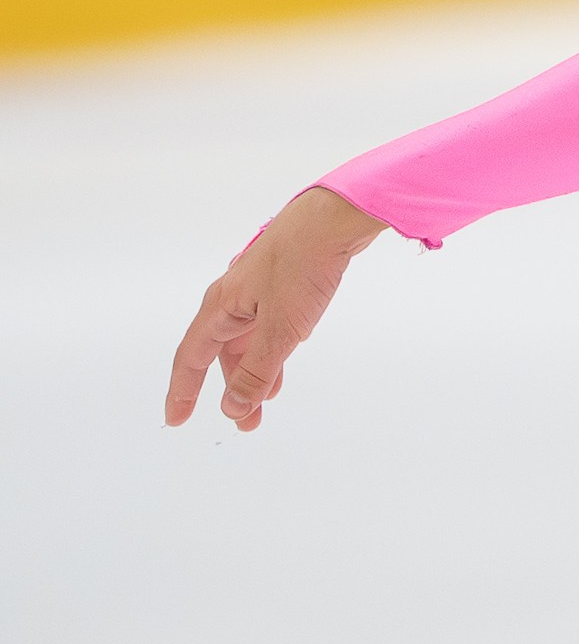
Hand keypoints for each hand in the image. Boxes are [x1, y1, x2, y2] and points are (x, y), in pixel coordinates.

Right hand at [166, 187, 387, 431]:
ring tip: (266, 403)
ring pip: (249, 341)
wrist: (336, 218)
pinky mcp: (285, 284)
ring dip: (255, 372)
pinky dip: (273, 350)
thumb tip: (232, 410)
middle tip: (246, 425)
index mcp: (221, 306)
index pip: (192, 358)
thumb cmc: (303, 265)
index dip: (182, 392)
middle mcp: (233, 297)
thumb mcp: (281, 328)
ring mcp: (258, 289)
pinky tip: (283, 364)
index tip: (176, 420)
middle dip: (230, 390)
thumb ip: (256, 371)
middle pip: (222, 353)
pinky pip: (269, 326)